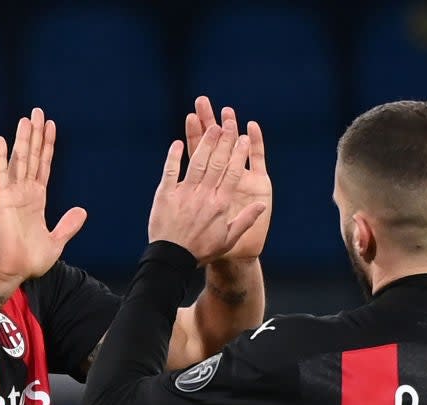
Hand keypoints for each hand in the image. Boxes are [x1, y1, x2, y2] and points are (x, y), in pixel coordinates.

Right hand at [0, 108, 86, 281]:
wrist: (12, 271)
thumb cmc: (30, 260)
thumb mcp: (56, 241)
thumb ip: (68, 225)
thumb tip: (82, 211)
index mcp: (37, 200)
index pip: (44, 167)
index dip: (48, 147)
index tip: (51, 127)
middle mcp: (24, 193)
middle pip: (32, 157)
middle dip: (36, 134)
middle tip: (38, 112)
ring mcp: (12, 194)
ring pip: (20, 160)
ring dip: (23, 139)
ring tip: (27, 118)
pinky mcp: (1, 200)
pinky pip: (2, 174)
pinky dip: (3, 156)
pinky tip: (4, 139)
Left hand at [148, 118, 266, 264]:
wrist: (172, 259)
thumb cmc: (201, 251)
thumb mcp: (228, 239)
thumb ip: (245, 220)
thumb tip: (261, 205)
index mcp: (220, 204)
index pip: (232, 173)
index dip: (238, 154)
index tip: (243, 138)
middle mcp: (204, 195)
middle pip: (217, 162)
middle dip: (224, 141)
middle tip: (229, 123)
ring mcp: (184, 193)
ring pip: (197, 162)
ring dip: (204, 143)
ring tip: (211, 126)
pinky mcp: (165, 194)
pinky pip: (171, 171)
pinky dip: (174, 156)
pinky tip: (178, 143)